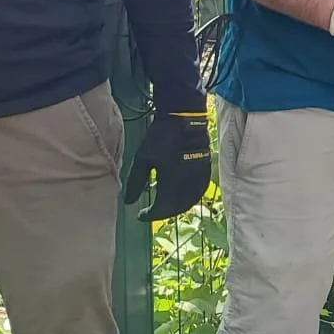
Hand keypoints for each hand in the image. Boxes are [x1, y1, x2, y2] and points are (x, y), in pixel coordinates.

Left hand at [126, 106, 212, 222]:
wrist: (184, 119)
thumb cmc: (160, 138)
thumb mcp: (142, 159)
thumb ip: (135, 183)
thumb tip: (128, 201)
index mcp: (170, 182)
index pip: (161, 208)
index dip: (150, 214)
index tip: (140, 214)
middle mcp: (187, 183)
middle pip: (177, 207)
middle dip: (164, 213)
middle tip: (153, 212)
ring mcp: (199, 176)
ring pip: (190, 201)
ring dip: (178, 207)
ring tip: (167, 207)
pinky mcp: (206, 169)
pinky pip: (199, 191)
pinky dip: (190, 198)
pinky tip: (183, 196)